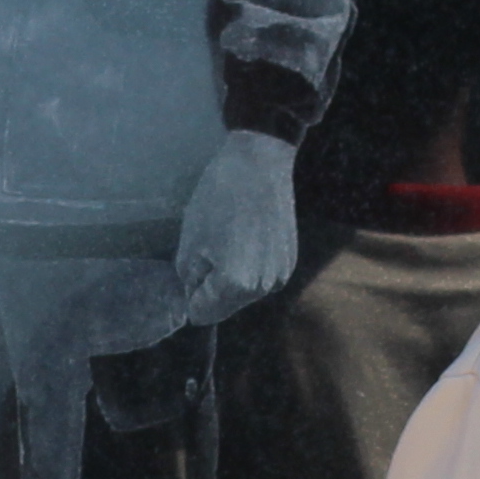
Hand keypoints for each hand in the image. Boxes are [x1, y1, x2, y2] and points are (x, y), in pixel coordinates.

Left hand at [172, 131, 300, 320]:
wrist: (260, 164)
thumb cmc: (218, 199)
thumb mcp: (189, 241)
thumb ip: (189, 278)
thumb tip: (195, 292)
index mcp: (235, 285)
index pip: (202, 314)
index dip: (191, 294)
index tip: (192, 267)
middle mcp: (262, 288)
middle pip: (224, 306)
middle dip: (212, 286)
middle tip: (211, 247)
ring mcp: (280, 275)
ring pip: (244, 293)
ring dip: (233, 277)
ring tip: (231, 239)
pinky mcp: (290, 261)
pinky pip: (261, 277)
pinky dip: (251, 266)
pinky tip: (250, 237)